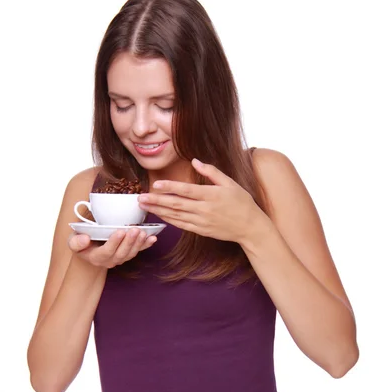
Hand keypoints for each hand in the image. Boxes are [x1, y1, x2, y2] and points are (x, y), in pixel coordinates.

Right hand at [68, 228, 156, 267]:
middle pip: (122, 253)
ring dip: (138, 243)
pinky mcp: (128, 253)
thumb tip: (84, 239)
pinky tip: (153, 238)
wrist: (88, 249)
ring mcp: (120, 258)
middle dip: (129, 241)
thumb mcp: (73, 242)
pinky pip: (138, 250)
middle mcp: (110, 260)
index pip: (106, 251)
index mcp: (96, 257)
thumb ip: (76, 242)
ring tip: (143, 232)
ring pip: (131, 253)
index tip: (119, 231)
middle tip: (134, 230)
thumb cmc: (81, 243)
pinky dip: (146, 245)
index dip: (114, 243)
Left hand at [138, 158, 259, 243]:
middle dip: (157, 201)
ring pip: (176, 216)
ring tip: (144, 206)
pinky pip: (182, 225)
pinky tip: (159, 216)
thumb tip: (195, 161)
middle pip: (176, 204)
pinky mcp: (201, 230)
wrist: (250, 227)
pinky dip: (169, 220)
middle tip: (141, 198)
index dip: (170, 187)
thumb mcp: (230, 183)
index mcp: (212, 195)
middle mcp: (205, 209)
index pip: (187, 190)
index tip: (156, 184)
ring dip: (159, 211)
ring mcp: (202, 222)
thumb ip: (211, 172)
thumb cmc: (242, 203)